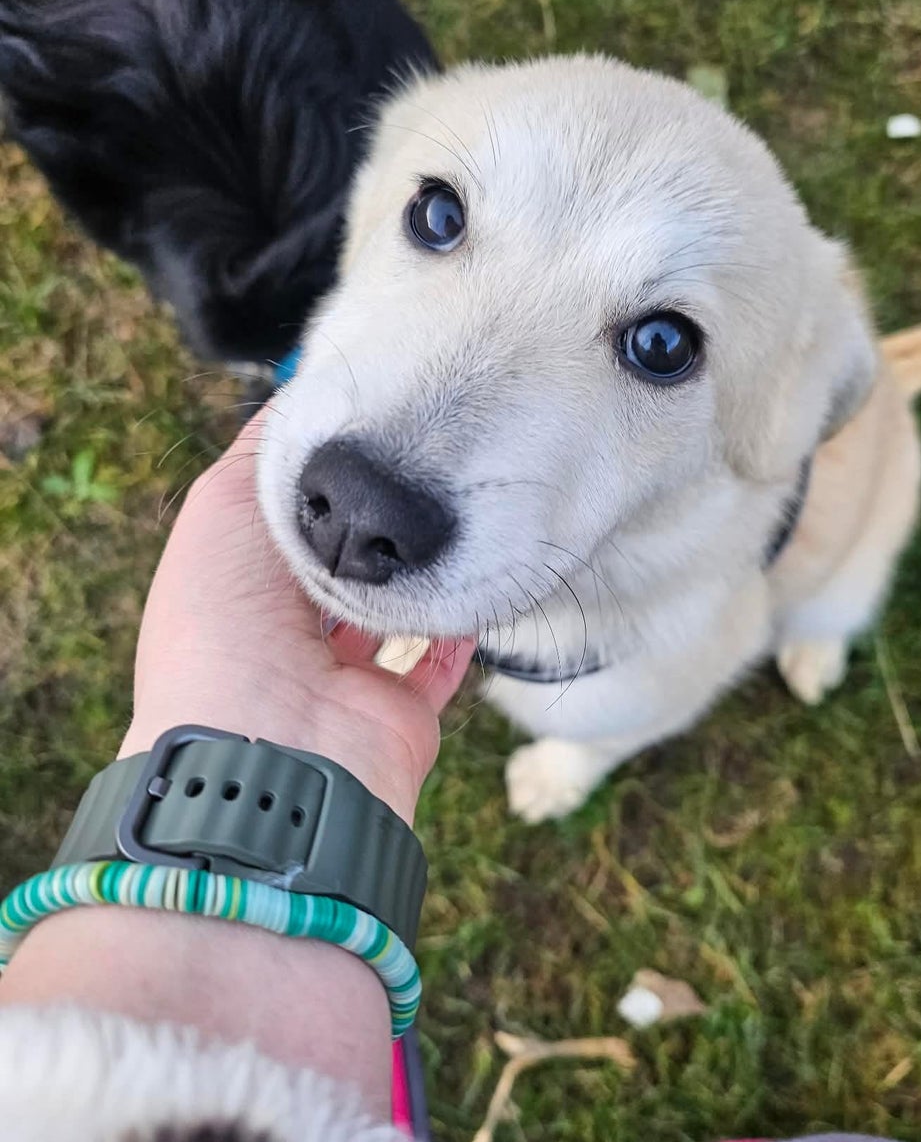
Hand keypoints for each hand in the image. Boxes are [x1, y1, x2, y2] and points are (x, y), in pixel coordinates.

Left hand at [119, 413, 472, 823]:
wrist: (265, 745)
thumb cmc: (224, 622)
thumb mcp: (223, 506)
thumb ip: (266, 451)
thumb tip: (304, 396)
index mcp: (234, 589)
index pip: (283, 522)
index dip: (319, 479)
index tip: (367, 427)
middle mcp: (284, 635)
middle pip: (339, 566)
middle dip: (370, 527)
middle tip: (423, 463)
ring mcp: (343, 677)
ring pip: (390, 613)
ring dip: (413, 576)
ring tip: (452, 517)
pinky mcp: (397, 712)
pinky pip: (437, 665)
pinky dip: (457, 632)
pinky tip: (476, 585)